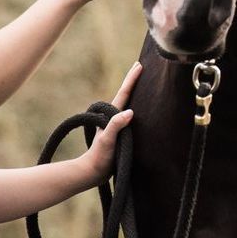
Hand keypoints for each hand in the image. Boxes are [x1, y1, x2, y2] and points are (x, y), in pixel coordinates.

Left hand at [80, 61, 141, 184]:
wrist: (92, 172)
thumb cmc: (99, 156)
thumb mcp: (107, 140)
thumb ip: (116, 125)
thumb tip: (130, 112)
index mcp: (113, 115)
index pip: (124, 93)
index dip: (132, 79)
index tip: (139, 65)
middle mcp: (116, 118)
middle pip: (127, 95)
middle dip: (133, 81)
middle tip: (140, 67)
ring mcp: (118, 126)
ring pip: (130, 105)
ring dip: (136, 94)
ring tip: (144, 84)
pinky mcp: (122, 134)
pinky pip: (132, 118)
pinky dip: (138, 109)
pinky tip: (142, 111)